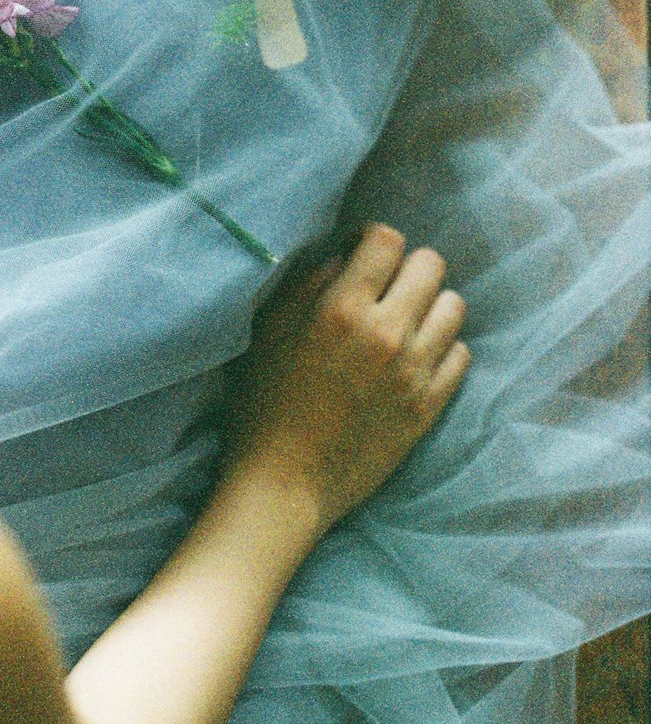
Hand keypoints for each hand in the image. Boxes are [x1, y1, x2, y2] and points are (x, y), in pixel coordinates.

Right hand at [223, 222, 470, 534]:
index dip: (373, 240)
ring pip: (454, 307)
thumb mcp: (268, 333)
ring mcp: (415, 372)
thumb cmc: (263, 406)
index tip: (361, 256)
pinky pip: (461, 355)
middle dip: (406, 268)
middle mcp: (388, 334)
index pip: (387, 240)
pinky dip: (443, 348)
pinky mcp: (429, 406)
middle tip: (385, 288)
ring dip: (430, 306)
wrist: (284, 483)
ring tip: (405, 322)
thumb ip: (306, 286)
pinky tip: (416, 357)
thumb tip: (344, 259)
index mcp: (342, 310)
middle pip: (430, 265)